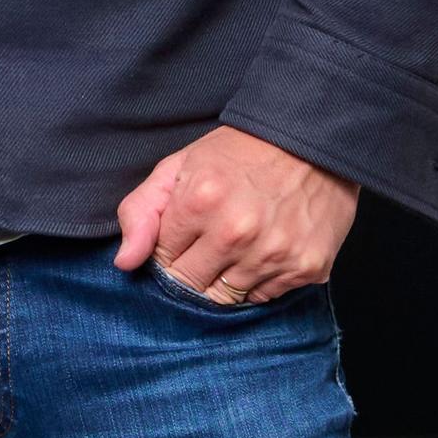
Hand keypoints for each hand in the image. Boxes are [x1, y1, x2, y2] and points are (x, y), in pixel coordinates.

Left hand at [114, 126, 360, 303]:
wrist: (312, 141)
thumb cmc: (240, 153)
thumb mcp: (179, 166)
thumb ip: (141, 211)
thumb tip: (125, 263)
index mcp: (199, 203)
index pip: (162, 260)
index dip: (171, 248)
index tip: (187, 233)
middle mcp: (237, 233)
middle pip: (192, 285)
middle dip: (193, 268)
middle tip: (210, 241)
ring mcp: (275, 253)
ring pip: (227, 296)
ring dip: (226, 277)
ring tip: (239, 242)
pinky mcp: (307, 267)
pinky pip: (266, 296)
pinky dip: (260, 280)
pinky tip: (265, 248)